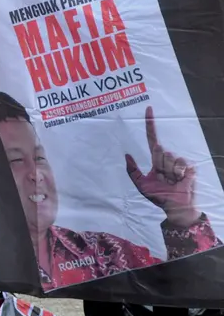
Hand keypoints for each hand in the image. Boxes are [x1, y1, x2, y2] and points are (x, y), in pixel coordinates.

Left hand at [125, 107, 200, 227]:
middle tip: (163, 177)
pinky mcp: (189, 167)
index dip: (150, 125)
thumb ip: (132, 171)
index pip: (152, 139)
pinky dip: (177, 173)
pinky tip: (179, 180)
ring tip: (171, 180)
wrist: (174, 206)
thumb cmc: (158, 196)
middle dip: (159, 164)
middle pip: (159, 150)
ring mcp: (178, 161)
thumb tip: (126, 155)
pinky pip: (180, 164)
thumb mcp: (141, 184)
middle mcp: (167, 158)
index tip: (148, 109)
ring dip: (168, 171)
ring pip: (169, 156)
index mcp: (156, 160)